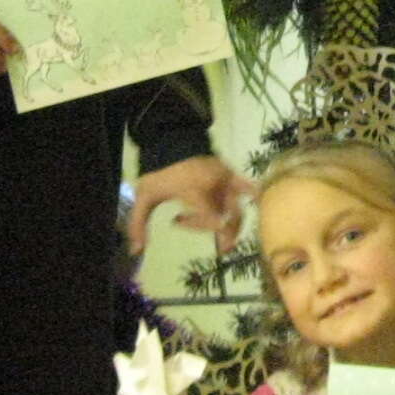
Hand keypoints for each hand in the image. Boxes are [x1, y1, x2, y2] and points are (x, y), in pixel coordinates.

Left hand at [128, 154, 253, 258]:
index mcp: (196, 191)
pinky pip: (247, 186)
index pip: (213, 218)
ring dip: (233, 222)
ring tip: (227, 234)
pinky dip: (253, 196)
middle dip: (227, 234)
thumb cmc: (158, 173)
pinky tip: (258, 204)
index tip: (181, 224)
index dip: (203, 228)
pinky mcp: (230, 172)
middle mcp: (215, 186)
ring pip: (238, 206)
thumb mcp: (143, 197)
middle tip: (222, 247)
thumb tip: (136, 251)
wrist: (170, 144)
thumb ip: (138, 224)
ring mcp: (224, 178)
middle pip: (230, 216)